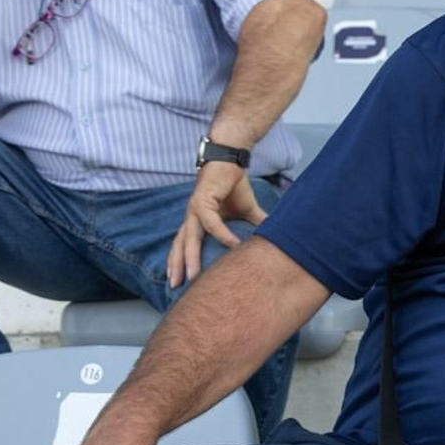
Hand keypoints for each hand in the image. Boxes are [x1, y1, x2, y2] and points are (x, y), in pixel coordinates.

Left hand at [167, 160, 265, 288]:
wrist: (232, 159)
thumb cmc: (234, 184)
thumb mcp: (246, 211)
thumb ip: (254, 225)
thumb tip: (269, 239)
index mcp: (197, 219)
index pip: (183, 244)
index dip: (178, 261)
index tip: (175, 280)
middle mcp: (192, 216)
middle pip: (180, 245)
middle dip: (177, 266)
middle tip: (175, 285)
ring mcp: (195, 208)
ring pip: (189, 238)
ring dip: (189, 257)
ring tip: (193, 275)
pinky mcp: (203, 200)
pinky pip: (212, 222)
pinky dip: (222, 234)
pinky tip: (233, 245)